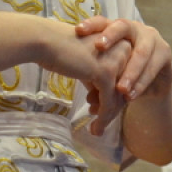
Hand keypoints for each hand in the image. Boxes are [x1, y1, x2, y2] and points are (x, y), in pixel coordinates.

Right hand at [34, 19, 131, 134]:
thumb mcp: (87, 63)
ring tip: (96, 130)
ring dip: (107, 117)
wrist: (46, 41)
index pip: (125, 77)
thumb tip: (100, 100)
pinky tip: (95, 128)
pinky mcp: (106, 73)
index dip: (113, 97)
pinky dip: (103, 118)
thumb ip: (97, 77)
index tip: (97, 108)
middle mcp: (125, 51)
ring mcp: (117, 62)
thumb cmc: (61, 50)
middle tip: (97, 121)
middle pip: (124, 89)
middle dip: (110, 108)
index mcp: (122, 44)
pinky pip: (109, 102)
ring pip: (118, 98)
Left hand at [74, 16, 171, 104]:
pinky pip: (153, 67)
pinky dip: (142, 82)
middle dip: (110, 36)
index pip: (102, 21)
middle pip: (122, 27)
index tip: (78, 30)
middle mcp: (134, 29)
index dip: (91, 25)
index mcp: (116, 29)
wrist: (152, 82)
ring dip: (130, 72)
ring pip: (141, 53)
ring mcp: (151, 39)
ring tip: (120, 89)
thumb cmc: (123, 73)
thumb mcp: (109, 75)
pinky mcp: (164, 52)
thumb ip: (99, 82)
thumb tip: (90, 102)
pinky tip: (132, 95)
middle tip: (98, 47)